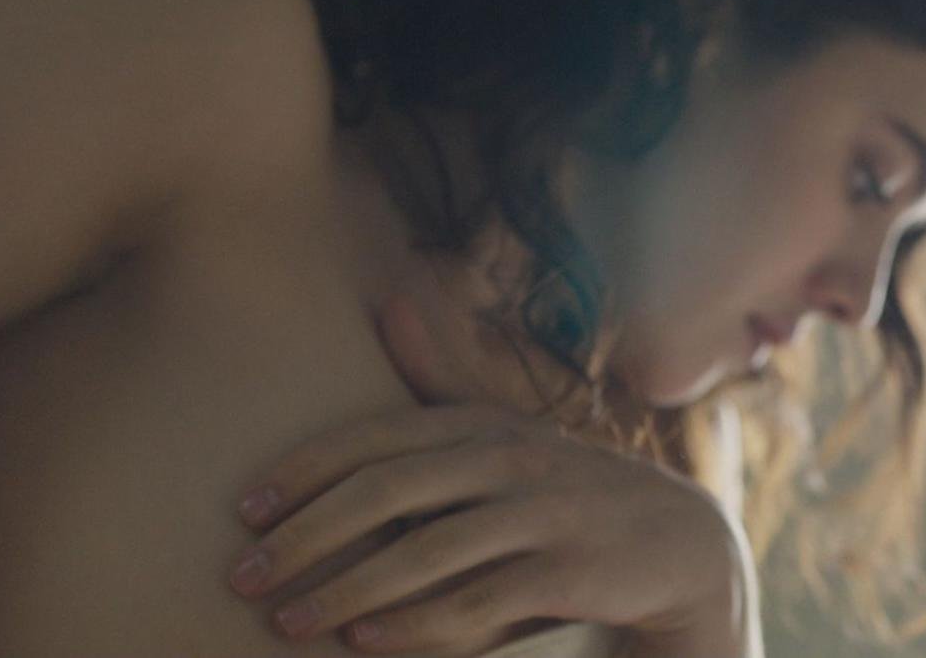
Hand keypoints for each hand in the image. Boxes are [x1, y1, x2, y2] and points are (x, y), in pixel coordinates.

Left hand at [228, 402, 752, 654]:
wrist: (681, 545)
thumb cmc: (570, 490)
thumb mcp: (511, 427)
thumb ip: (443, 378)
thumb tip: (387, 301)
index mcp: (487, 425)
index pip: (377, 439)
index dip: (304, 470)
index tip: (244, 509)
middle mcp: (512, 460)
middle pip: (387, 495)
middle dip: (305, 538)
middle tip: (244, 577)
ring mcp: (545, 515)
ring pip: (425, 555)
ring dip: (346, 590)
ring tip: (289, 622)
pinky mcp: (571, 573)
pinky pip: (477, 603)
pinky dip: (414, 627)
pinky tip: (364, 642)